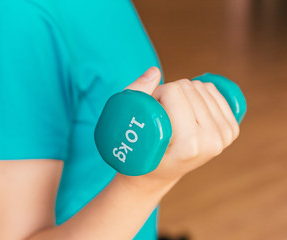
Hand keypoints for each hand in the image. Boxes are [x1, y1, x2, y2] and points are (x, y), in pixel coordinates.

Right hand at [118, 67, 239, 192]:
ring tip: (173, 115)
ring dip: (183, 94)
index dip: (156, 94)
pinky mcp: (230, 130)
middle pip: (188, 87)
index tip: (151, 112)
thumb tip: (155, 71)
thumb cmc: (139, 153)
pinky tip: (189, 109)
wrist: (158, 175)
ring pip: (201, 87)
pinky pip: (214, 91)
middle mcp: (211, 141)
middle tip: (161, 115)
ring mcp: (224, 137)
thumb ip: (136, 95)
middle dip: (169, 94)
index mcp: (188, 144)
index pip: (174, 91)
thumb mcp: (127, 128)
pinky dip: (198, 94)